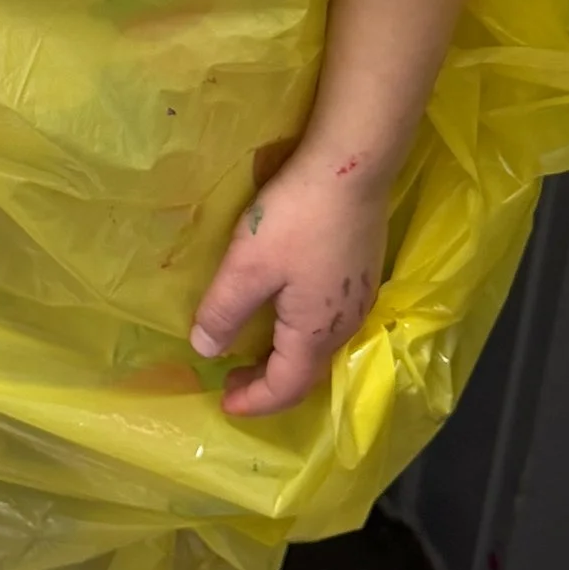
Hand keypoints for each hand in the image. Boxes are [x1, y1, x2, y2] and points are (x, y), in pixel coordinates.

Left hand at [188, 144, 388, 420]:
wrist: (352, 166)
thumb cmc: (296, 217)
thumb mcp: (247, 265)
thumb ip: (224, 311)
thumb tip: (206, 351)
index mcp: (315, 332)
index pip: (286, 387)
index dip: (254, 401)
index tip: (224, 403)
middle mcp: (345, 325)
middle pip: (306, 373)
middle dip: (268, 384)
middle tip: (232, 381)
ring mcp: (359, 299)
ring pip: (319, 348)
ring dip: (285, 359)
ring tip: (253, 353)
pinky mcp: (362, 273)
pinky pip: (329, 324)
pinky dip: (300, 336)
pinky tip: (285, 315)